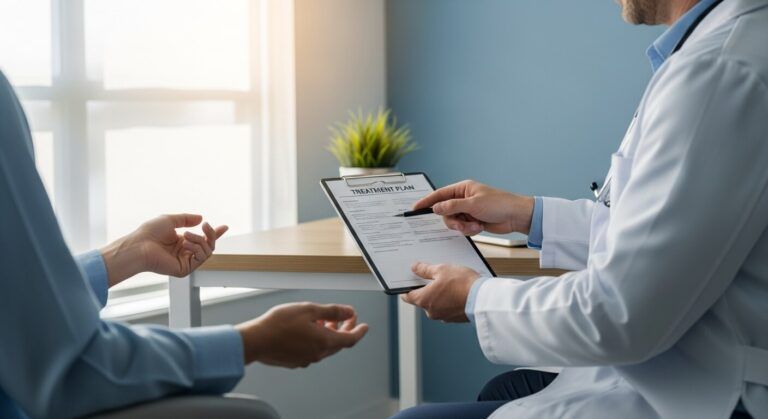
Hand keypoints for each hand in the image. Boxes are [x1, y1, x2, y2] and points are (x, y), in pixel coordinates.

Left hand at [100, 214, 227, 285]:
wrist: (139, 245)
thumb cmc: (149, 233)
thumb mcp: (170, 220)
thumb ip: (186, 219)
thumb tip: (201, 219)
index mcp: (181, 242)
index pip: (202, 239)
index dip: (214, 233)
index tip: (225, 227)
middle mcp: (184, 253)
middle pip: (208, 246)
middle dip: (211, 235)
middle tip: (206, 226)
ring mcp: (185, 262)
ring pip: (207, 251)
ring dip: (200, 240)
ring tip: (186, 235)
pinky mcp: (184, 270)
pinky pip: (200, 258)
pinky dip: (196, 248)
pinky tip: (186, 243)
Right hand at [237, 303, 368, 367]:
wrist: (256, 340)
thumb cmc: (279, 324)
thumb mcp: (309, 310)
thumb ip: (332, 312)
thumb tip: (349, 312)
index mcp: (324, 342)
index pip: (350, 339)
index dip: (359, 331)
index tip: (364, 326)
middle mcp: (318, 354)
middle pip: (338, 343)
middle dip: (344, 329)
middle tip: (346, 318)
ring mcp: (306, 359)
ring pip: (325, 347)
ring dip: (329, 334)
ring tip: (325, 320)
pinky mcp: (295, 361)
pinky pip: (313, 350)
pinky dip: (317, 339)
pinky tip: (309, 329)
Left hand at [401, 262, 479, 322]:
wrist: (483, 298)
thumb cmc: (462, 284)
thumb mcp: (441, 270)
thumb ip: (425, 269)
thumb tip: (415, 267)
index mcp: (424, 300)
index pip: (407, 296)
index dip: (406, 288)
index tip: (408, 282)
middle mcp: (431, 312)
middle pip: (422, 300)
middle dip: (427, 289)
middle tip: (433, 277)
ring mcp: (444, 317)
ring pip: (436, 304)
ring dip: (439, 295)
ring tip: (449, 282)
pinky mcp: (455, 318)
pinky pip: (447, 308)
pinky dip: (449, 300)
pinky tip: (457, 291)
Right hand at [413, 180, 534, 235]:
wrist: (516, 216)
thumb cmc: (499, 204)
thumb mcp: (473, 204)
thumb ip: (452, 206)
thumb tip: (436, 207)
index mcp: (463, 188)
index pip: (439, 194)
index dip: (427, 201)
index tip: (415, 208)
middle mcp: (464, 198)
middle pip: (445, 211)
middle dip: (453, 220)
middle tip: (461, 224)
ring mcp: (468, 210)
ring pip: (453, 221)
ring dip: (463, 226)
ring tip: (475, 225)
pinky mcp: (473, 220)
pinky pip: (463, 227)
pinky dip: (469, 230)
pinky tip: (479, 227)